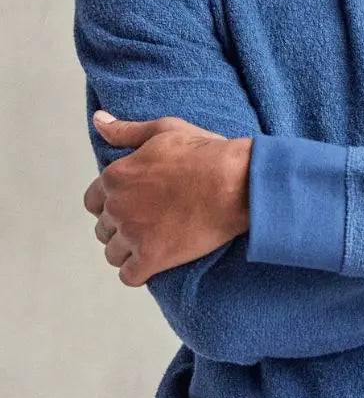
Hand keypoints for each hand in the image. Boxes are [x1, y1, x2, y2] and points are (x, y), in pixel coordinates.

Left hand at [83, 111, 251, 286]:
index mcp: (116, 176)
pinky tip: (155, 264)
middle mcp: (118, 207)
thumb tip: (98, 121)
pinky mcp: (152, 257)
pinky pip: (129, 276)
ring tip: (154, 245)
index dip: (113, 205)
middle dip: (122, 229)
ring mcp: (134, 234)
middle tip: (150, 226)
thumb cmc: (205, 153)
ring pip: (113, 254)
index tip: (136, 206)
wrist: (236, 183)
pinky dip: (138, 273)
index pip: (93, 202)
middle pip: (103, 230)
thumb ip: (126, 130)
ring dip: (128, 252)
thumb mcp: (165, 130)